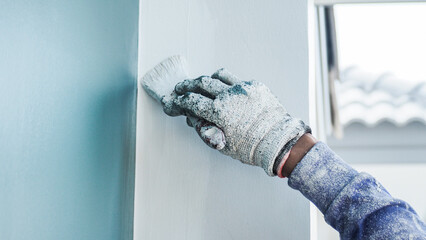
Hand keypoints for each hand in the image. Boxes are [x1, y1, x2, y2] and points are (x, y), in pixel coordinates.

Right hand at [172, 69, 309, 175]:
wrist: (279, 142)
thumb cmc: (251, 148)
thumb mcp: (222, 144)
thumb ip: (205, 129)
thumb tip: (193, 118)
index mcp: (219, 112)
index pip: (192, 101)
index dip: (180, 101)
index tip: (175, 101)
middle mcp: (229, 96)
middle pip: (201, 83)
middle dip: (187, 85)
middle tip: (181, 88)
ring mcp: (243, 88)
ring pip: (217, 76)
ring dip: (206, 80)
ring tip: (201, 84)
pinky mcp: (255, 86)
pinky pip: (235, 79)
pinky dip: (226, 83)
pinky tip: (224, 88)